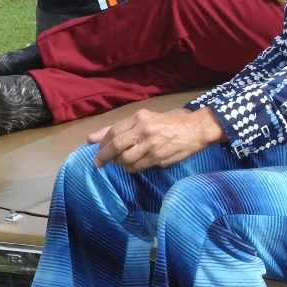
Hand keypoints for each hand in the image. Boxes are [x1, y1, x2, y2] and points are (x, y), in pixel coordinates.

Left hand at [88, 107, 225, 172]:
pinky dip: (131, 168)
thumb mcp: (145, 120)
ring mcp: (151, 144)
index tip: (96, 150)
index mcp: (139, 117)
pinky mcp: (158, 157)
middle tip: (98, 163)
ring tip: (121, 162)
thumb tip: (91, 138)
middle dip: (104, 156)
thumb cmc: (169, 124)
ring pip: (125, 159)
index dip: (102, 143)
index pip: (113, 131)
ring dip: (120, 164)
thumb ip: (120, 128)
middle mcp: (144, 129)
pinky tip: (132, 166)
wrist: (195, 129)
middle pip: (116, 145)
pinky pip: (137, 167)